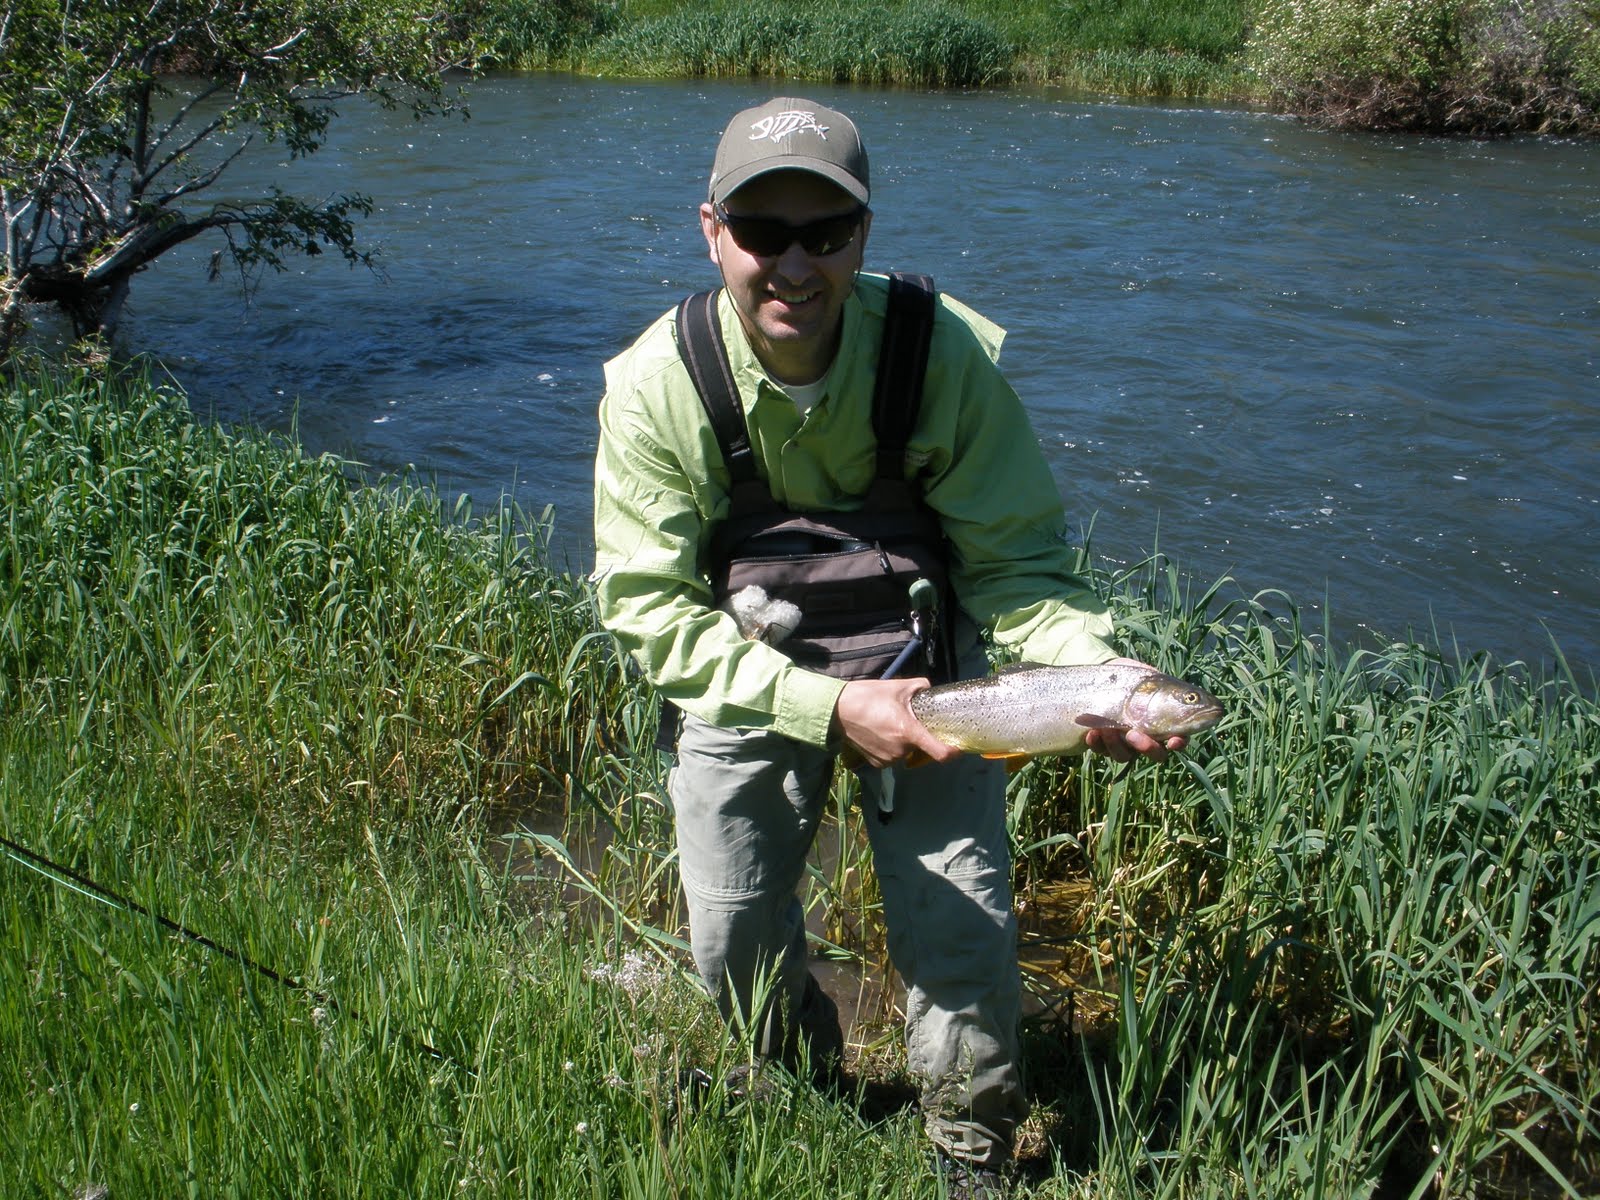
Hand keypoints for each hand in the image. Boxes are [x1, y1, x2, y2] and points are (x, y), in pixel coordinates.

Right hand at [832, 677, 961, 768]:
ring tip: (890, 725)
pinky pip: (892, 757)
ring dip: (904, 743)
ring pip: (906, 753)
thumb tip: (931, 690)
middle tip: (907, 721)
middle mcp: (900, 750)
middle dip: (919, 737)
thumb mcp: (898, 686)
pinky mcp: (876, 764)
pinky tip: (880, 733)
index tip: (958, 748)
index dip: (953, 753)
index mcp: (908, 732)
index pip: (940, 753)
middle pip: (921, 748)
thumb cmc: (869, 696)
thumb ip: (920, 687)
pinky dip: (891, 748)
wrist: (838, 710)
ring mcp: (887, 759)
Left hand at [1081, 657, 1188, 763]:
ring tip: (1107, 729)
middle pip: (1154, 754)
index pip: (1178, 739)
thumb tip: (1171, 691)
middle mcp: (1146, 737)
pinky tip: (1092, 733)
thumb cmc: (1131, 677)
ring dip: (1116, 745)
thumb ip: (1161, 687)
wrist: (1103, 675)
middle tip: (1133, 734)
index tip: (1174, 741)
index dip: (1179, 743)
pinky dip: (1097, 743)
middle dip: (1146, 748)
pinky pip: (1101, 750)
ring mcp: (1124, 743)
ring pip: (1125, 756)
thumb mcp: (1148, 677)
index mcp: (1163, 723)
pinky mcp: (1103, 742)